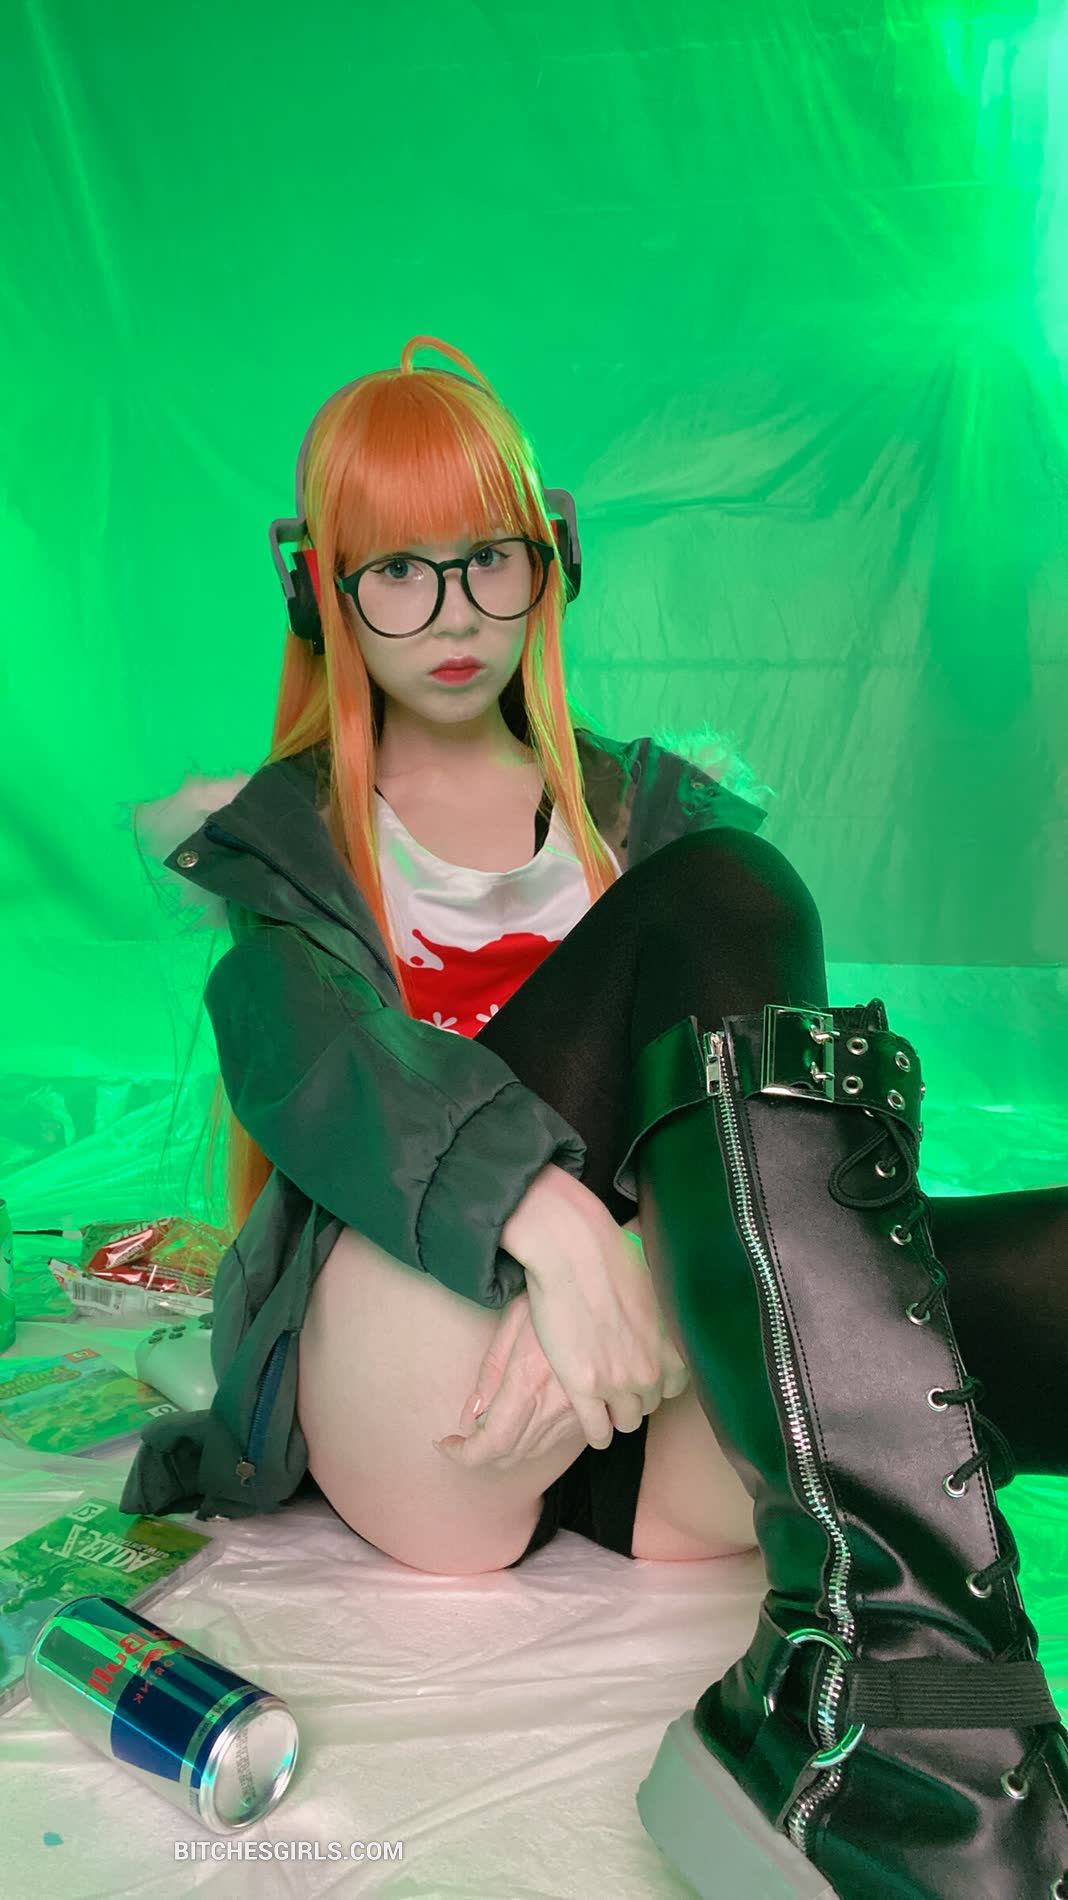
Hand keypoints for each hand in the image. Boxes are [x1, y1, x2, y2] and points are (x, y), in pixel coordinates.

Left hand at [433, 1289, 585, 1471]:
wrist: (604, 1280)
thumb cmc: (554, 1292)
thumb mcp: (512, 1323)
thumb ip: (490, 1372)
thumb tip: (472, 1416)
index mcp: (528, 1384)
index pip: (491, 1446)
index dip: (464, 1454)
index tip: (449, 1444)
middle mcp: (556, 1407)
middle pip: (512, 1455)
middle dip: (484, 1450)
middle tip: (469, 1431)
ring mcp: (581, 1411)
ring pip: (538, 1451)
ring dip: (512, 1445)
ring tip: (500, 1418)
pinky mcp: (600, 1408)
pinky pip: (562, 1439)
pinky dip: (539, 1437)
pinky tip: (533, 1411)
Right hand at [506, 1177, 689, 1450]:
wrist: (575, 1252)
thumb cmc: (615, 1257)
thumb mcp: (657, 1287)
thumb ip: (667, 1314)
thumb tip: (677, 1306)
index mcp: (675, 1345)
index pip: (676, 1385)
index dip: (657, 1380)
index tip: (644, 1373)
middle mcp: (653, 1369)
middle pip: (651, 1404)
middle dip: (637, 1396)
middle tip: (620, 1384)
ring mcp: (619, 1383)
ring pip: (627, 1420)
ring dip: (618, 1414)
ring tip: (607, 1408)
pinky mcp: (584, 1388)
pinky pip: (597, 1429)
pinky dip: (597, 1433)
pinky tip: (595, 1429)